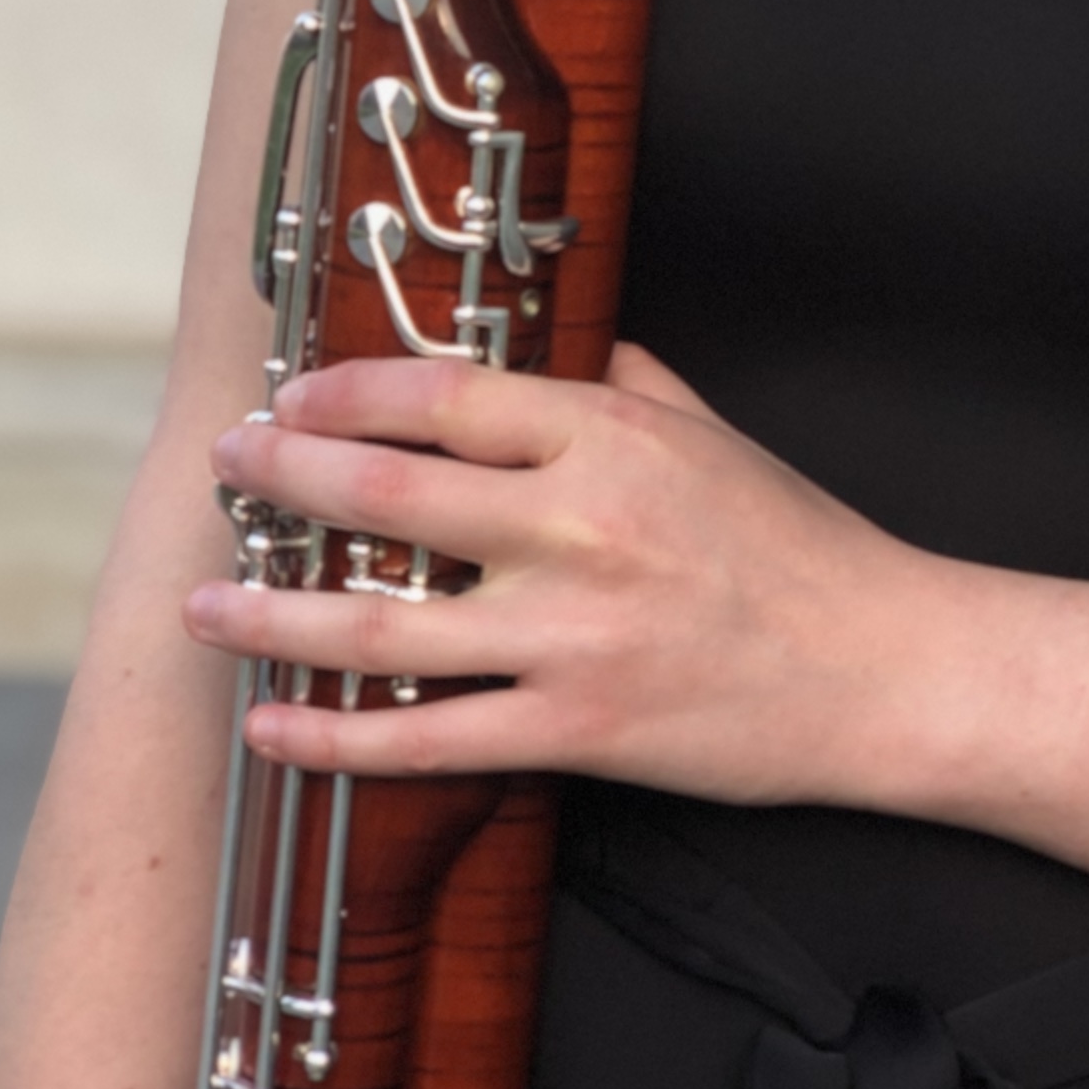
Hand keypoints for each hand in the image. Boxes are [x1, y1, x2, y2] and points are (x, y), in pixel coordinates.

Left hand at [182, 347, 933, 802]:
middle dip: (281, 481)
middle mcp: (578, 528)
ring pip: (382, 629)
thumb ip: (628, 384)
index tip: (290, 398)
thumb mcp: (716, 433)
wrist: (884, 669)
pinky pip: (427, 740)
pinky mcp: (577, 729)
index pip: (445, 398)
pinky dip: (335, 740)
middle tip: (224, 470)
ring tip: (204, 608)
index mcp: (611, 439)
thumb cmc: (801, 550)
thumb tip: (561, 348)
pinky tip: (273, 729)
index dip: (346, 394)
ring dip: (273, 618)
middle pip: (386, 499)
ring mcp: (572, 636)